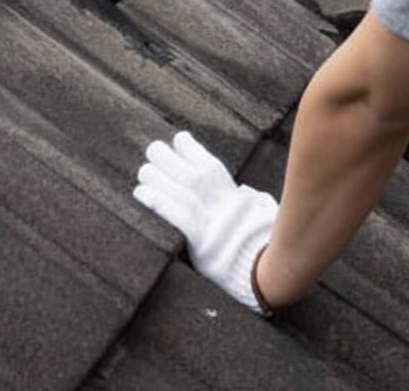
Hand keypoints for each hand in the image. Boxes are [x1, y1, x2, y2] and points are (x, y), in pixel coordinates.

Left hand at [134, 132, 275, 312]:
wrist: (268, 268)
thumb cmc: (262, 242)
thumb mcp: (261, 214)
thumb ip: (252, 200)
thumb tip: (245, 193)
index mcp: (233, 193)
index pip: (209, 163)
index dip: (192, 149)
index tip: (178, 140)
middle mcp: (219, 200)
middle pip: (189, 171)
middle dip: (169, 157)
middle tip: (153, 150)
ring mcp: (209, 217)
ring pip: (178, 188)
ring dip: (157, 177)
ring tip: (143, 171)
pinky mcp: (198, 236)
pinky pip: (174, 214)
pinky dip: (157, 200)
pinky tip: (140, 192)